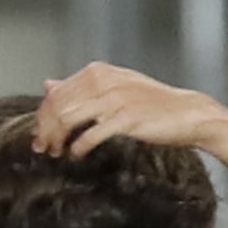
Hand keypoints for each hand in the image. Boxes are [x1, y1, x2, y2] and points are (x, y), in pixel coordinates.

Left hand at [36, 63, 227, 158]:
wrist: (187, 113)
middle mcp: (103, 81)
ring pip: (68, 119)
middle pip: (57, 106)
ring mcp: (114, 100)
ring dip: (57, 140)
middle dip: (45, 130)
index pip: (56, 93)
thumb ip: (79, 86)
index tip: (40, 137)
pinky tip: (77, 155)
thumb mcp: (112, 87)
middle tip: (44, 149)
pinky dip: (78, 147)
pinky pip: (90, 135)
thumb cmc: (150, 103)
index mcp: (98, 72)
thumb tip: (47, 85)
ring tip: (58, 153)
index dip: (42, 117)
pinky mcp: (126, 120)